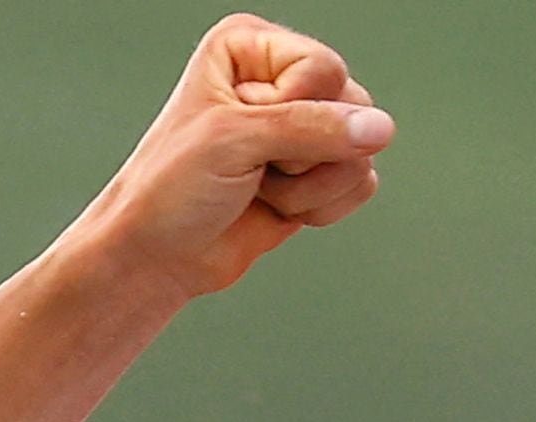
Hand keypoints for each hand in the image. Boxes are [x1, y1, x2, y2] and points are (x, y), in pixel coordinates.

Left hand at [86, 17, 394, 307]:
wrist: (154, 259)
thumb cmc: (169, 190)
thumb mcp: (233, 142)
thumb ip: (311, 128)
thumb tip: (381, 128)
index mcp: (250, 46)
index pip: (321, 69)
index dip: (289, 113)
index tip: (239, 134)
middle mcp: (281, 79)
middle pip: (351, 107)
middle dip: (301, 154)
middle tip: (250, 167)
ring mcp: (302, 127)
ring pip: (360, 149)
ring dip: (307, 186)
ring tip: (258, 188)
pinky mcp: (316, 172)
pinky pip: (359, 183)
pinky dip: (321, 207)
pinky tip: (275, 208)